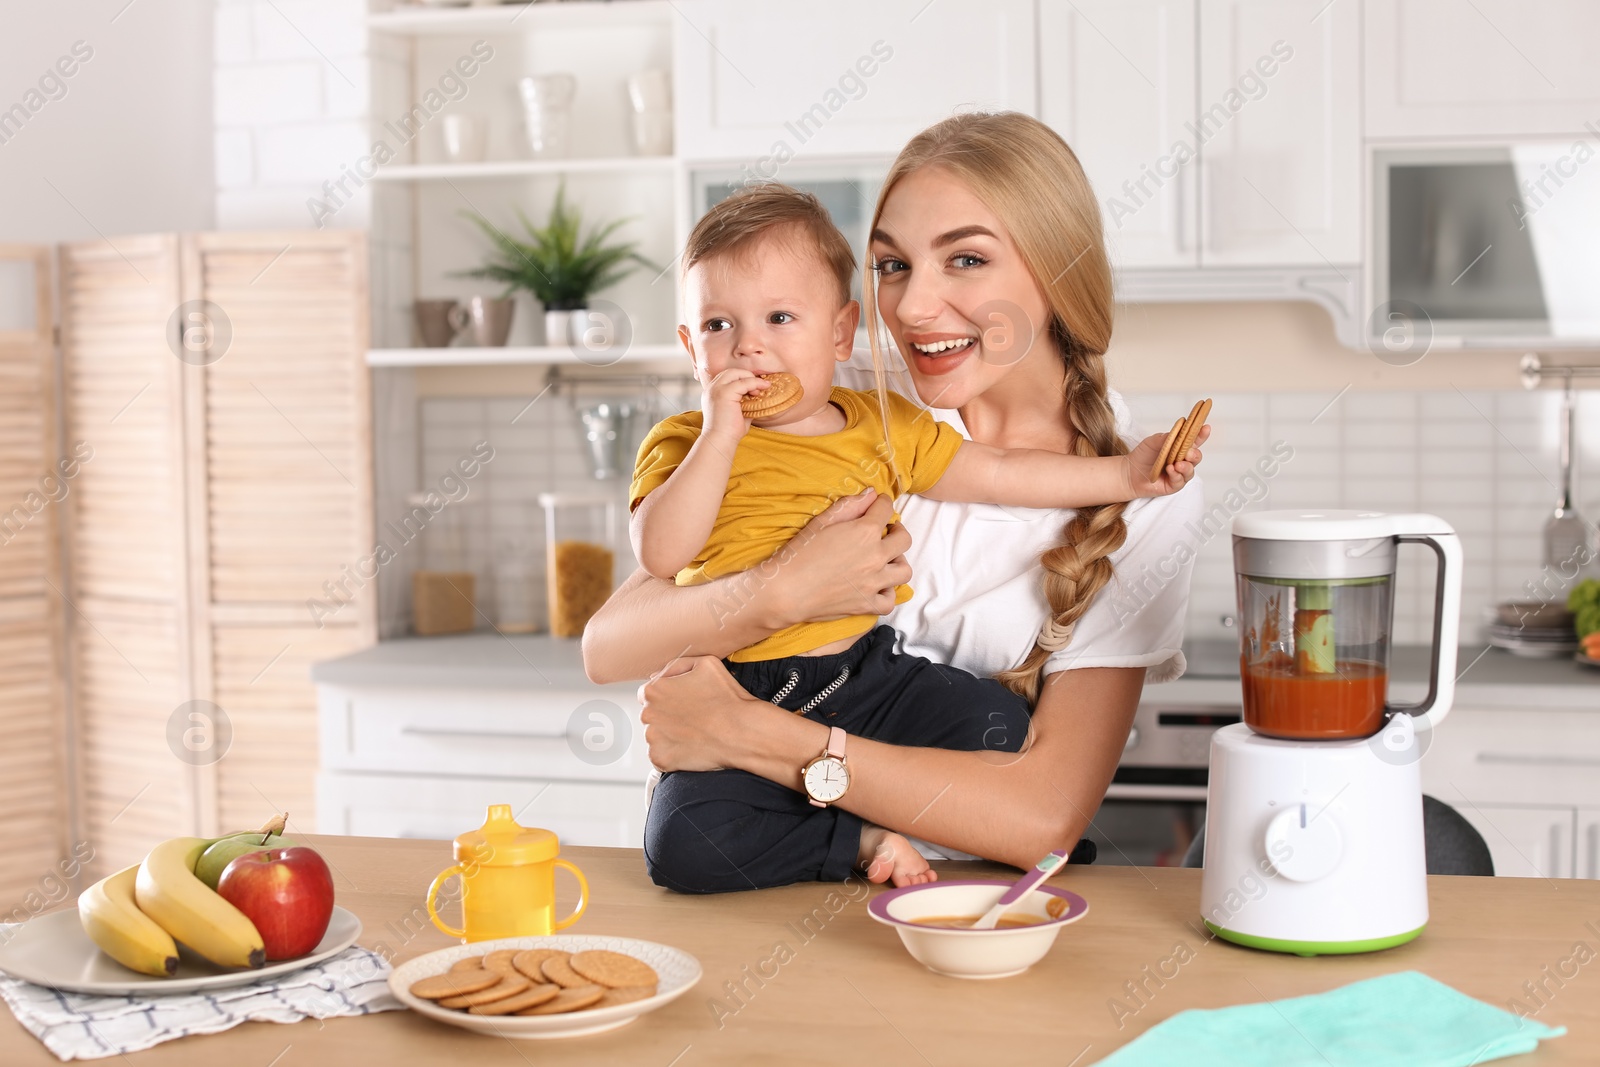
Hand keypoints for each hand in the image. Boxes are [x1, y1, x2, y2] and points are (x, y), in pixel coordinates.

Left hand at [638, 656, 766, 771]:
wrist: (742, 732)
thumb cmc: (727, 698)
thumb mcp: (705, 663)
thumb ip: (677, 665)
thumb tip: (659, 674)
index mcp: (653, 690)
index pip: (648, 692)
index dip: (667, 696)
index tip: (683, 702)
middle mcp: (647, 714)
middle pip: (651, 714)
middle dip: (667, 715)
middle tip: (692, 718)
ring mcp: (652, 739)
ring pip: (655, 735)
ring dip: (669, 734)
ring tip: (694, 733)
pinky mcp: (659, 759)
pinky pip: (660, 755)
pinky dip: (672, 753)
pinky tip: (691, 747)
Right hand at [701, 368, 767, 443]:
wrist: (720, 441)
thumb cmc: (729, 432)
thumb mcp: (738, 413)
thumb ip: (745, 403)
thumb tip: (758, 397)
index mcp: (712, 393)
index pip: (727, 377)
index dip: (741, 379)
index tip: (753, 389)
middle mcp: (711, 389)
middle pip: (730, 372)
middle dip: (746, 376)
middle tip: (757, 389)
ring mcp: (716, 389)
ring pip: (736, 373)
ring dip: (750, 379)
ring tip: (758, 391)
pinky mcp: (724, 392)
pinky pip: (743, 382)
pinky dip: (754, 384)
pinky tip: (760, 390)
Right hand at [761, 488, 913, 625]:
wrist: (785, 591)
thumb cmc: (798, 554)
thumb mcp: (821, 522)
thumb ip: (849, 506)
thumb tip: (871, 494)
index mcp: (865, 532)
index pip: (886, 509)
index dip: (882, 503)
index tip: (878, 505)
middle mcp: (875, 556)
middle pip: (904, 539)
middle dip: (897, 531)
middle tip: (887, 532)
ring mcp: (874, 583)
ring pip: (904, 570)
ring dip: (898, 561)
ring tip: (886, 559)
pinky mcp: (867, 604)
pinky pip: (890, 600)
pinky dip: (887, 593)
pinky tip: (876, 586)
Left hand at [1127, 423, 1209, 497]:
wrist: (1129, 472)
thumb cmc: (1143, 456)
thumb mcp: (1153, 442)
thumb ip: (1167, 437)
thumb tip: (1180, 428)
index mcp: (1180, 448)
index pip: (1194, 441)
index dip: (1201, 435)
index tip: (1206, 428)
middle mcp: (1182, 460)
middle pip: (1196, 456)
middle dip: (1194, 454)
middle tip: (1188, 452)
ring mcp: (1179, 473)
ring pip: (1190, 470)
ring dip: (1186, 466)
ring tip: (1177, 464)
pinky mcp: (1174, 485)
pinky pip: (1180, 480)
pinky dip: (1176, 475)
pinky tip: (1170, 470)